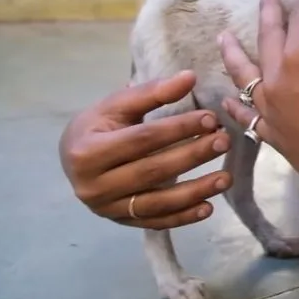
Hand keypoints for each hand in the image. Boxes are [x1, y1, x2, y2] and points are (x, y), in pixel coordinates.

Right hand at [59, 71, 232, 228]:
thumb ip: (152, 92)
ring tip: (226, 178)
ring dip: (195, 191)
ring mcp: (106, 208)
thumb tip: (190, 77)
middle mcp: (93, 185)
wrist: (73, 157)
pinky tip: (208, 208)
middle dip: (192, 156)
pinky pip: (156, 222)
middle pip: (152, 170)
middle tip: (224, 141)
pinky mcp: (120, 222)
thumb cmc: (98, 125)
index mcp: (88, 151)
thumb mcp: (117, 104)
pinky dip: (183, 217)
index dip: (178, 128)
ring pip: (157, 202)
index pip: (142, 139)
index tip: (211, 118)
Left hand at [218, 0, 298, 224]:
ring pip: (243, 73)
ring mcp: (269, 108)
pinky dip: (235, 104)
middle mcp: (276, 78)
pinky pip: (245, 114)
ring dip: (233, 52)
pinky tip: (228, 99)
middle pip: (268, 37)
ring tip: (223, 37)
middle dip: (269, 12)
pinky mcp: (270, 133)